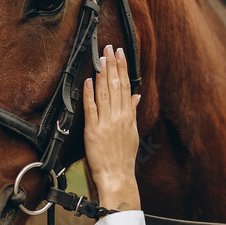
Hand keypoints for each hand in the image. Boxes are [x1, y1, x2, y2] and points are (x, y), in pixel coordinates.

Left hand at [83, 44, 141, 210]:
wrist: (117, 177)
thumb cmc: (123, 158)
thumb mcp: (132, 133)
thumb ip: (132, 112)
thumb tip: (136, 95)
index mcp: (128, 116)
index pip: (126, 86)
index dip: (123, 68)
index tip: (121, 53)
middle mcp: (118, 117)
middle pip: (116, 86)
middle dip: (113, 65)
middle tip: (110, 47)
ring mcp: (106, 123)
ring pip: (105, 93)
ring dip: (103, 74)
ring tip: (101, 58)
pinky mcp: (93, 131)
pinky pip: (91, 109)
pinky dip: (90, 94)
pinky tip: (89, 81)